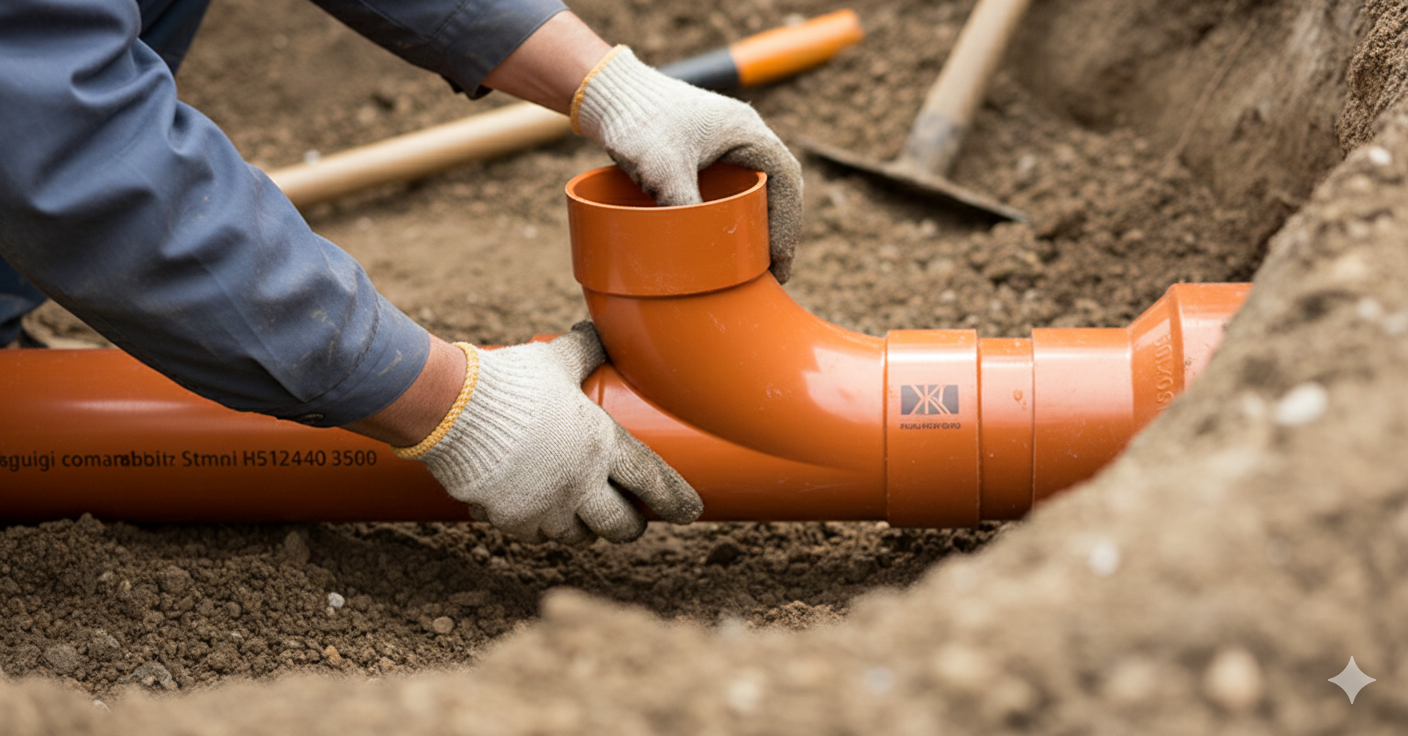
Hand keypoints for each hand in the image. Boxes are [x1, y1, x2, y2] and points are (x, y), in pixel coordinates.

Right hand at [394, 322, 701, 543]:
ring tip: (582, 514)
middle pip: (620, 525)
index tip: (691, 512)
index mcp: (602, 446)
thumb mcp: (556, 360)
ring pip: (578, 535)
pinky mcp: (512, 520)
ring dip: (585, 527)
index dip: (675, 500)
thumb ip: (583, 350)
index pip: (653, 482)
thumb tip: (599, 329)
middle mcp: (581, 484)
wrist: (452, 410)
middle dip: (630, 525)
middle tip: (630, 518)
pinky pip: (534, 534)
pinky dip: (539, 526)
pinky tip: (537, 512)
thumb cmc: (511, 381)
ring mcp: (546, 507)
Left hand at [572, 47, 803, 282]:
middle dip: (779, 229)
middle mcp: (743, 134)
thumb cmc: (639, 120)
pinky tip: (730, 236)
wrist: (607, 93)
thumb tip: (700, 250)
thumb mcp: (663, 168)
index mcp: (746, 131)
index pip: (786, 179)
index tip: (779, 258)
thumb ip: (684, 204)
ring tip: (757, 261)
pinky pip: (734, 185)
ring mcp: (725, 142)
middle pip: (778, 186)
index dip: (789, 222)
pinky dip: (739, 212)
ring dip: (761, 222)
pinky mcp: (705, 151)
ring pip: (757, 187)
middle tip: (774, 270)